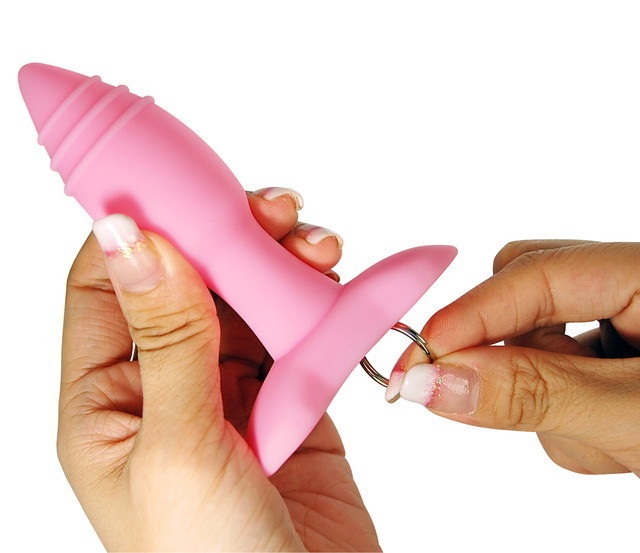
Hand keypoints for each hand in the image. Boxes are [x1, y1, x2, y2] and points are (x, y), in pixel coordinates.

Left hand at [59, 188, 379, 551]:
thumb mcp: (177, 452)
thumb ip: (167, 342)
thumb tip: (132, 240)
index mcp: (109, 401)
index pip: (107, 284)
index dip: (139, 226)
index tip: (180, 180)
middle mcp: (167, 387)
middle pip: (189, 280)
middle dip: (228, 236)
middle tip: (273, 211)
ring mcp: (231, 392)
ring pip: (248, 299)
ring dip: (280, 264)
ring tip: (317, 247)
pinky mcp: (290, 401)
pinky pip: (298, 331)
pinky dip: (317, 301)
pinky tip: (331, 283)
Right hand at [386, 240, 639, 476]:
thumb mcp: (633, 417)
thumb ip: (533, 391)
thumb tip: (431, 380)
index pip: (534, 271)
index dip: (468, 315)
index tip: (415, 364)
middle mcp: (630, 290)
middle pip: (526, 298)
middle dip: (503, 355)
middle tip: (477, 402)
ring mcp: (624, 327)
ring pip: (536, 346)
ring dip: (542, 400)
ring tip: (604, 444)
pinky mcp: (613, 365)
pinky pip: (554, 378)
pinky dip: (561, 418)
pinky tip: (609, 443)